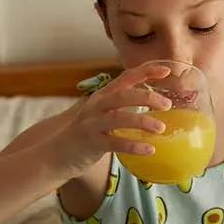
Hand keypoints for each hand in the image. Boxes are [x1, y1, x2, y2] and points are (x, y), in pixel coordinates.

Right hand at [49, 63, 173, 178]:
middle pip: (123, 95)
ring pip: (119, 118)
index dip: (146, 72)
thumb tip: (153, 104)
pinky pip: (115, 143)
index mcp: (103, 96)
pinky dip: (133, 146)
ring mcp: (92, 124)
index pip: (126, 77)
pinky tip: (149, 150)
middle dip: (147, 97)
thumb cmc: (87, 132)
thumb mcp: (102, 113)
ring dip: (142, 121)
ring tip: (161, 128)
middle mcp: (97, 106)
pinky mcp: (91, 143)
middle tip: (167, 104)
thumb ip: (121, 106)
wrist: (56, 153)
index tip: (167, 71)